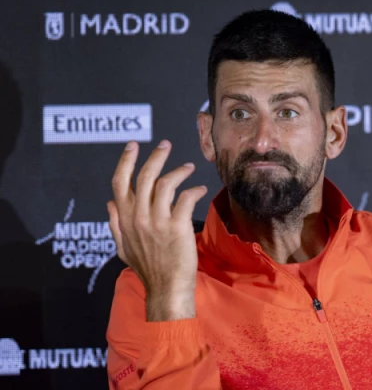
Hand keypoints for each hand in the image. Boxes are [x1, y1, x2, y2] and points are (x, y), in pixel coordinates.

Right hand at [107, 140, 207, 320]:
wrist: (166, 289)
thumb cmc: (148, 269)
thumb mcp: (123, 248)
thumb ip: (116, 224)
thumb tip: (109, 203)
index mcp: (125, 219)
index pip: (119, 183)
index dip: (125, 161)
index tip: (133, 145)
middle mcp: (139, 217)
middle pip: (145, 176)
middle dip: (155, 156)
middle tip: (165, 145)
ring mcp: (157, 221)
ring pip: (166, 183)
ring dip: (178, 171)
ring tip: (188, 167)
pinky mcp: (177, 226)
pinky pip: (186, 198)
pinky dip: (194, 189)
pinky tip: (200, 189)